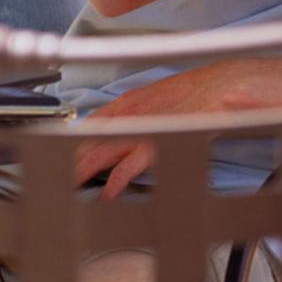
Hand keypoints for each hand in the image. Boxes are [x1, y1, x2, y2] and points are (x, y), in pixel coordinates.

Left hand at [69, 63, 250, 198]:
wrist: (224, 85)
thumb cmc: (199, 89)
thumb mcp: (160, 94)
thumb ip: (140, 110)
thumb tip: (127, 125)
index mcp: (128, 101)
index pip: (89, 125)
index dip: (73, 143)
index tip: (63, 156)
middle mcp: (127, 115)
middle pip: (88, 142)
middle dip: (70, 161)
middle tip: (57, 178)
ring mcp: (139, 130)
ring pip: (99, 155)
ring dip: (82, 173)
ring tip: (69, 187)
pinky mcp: (154, 145)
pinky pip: (126, 169)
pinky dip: (114, 184)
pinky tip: (107, 196)